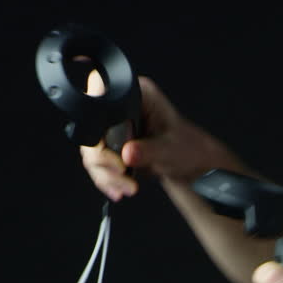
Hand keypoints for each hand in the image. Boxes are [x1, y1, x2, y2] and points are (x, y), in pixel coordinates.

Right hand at [79, 75, 228, 200]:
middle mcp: (123, 107)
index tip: (118, 154)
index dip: (103, 131)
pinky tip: (120, 188)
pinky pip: (96, 163)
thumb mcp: (170, 149)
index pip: (104, 104)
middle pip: (92, 131)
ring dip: (105, 174)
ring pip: (91, 151)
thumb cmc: (188, 149)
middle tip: (122, 173)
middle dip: (103, 160)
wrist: (191, 167)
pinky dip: (106, 179)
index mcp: (138, 94)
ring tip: (127, 186)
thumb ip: (149, 151)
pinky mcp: (112, 146)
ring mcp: (115, 127)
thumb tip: (127, 153)